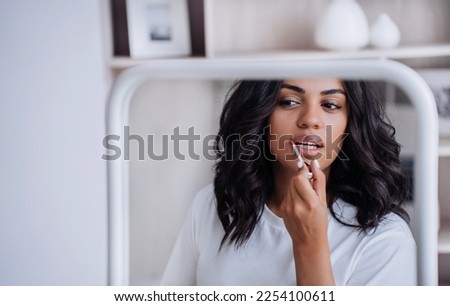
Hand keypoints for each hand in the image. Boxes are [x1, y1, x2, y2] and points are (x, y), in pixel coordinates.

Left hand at [279, 159, 334, 284]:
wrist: (308, 241)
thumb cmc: (319, 222)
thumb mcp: (323, 201)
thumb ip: (319, 181)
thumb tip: (314, 163)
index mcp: (310, 203)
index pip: (300, 178)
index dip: (303, 170)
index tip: (307, 166)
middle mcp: (296, 205)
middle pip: (294, 180)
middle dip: (302, 179)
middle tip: (310, 185)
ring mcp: (287, 207)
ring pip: (290, 186)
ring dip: (297, 187)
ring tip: (305, 197)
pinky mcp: (281, 208)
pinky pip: (287, 194)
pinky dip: (293, 194)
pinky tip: (299, 203)